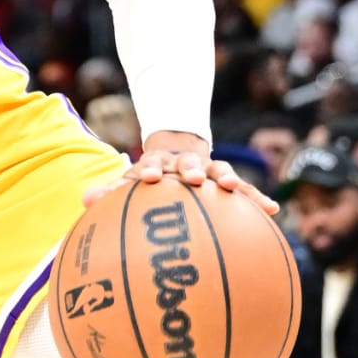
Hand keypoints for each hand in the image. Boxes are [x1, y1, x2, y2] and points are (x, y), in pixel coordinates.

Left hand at [86, 130, 262, 203]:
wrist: (178, 147)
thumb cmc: (151, 174)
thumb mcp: (131, 180)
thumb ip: (111, 191)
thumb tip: (84, 201)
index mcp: (158, 163)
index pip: (151, 163)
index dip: (147, 169)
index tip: (145, 177)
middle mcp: (184, 163)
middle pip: (188, 162)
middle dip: (190, 168)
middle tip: (192, 176)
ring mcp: (208, 168)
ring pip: (219, 169)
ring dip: (225, 176)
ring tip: (230, 185)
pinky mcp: (227, 179)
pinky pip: (244, 190)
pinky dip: (257, 198)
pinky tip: (273, 210)